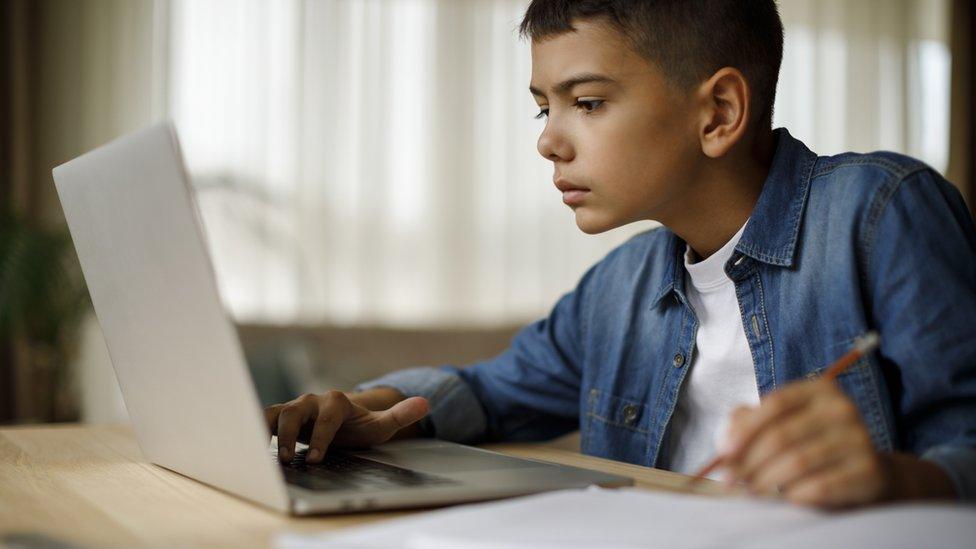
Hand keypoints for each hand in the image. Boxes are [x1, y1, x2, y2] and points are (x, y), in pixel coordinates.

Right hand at [264, 389, 428, 464]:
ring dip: (269, 432)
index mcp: (336, 401)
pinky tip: (248, 446)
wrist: (343, 421)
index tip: (317, 458)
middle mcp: (313, 401)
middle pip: (295, 411)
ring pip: (276, 413)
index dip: (322, 436)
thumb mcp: (382, 425)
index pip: (328, 416)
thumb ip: (400, 415)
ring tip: (269, 455)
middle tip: (288, 458)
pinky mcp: (281, 416)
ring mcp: (295, 407)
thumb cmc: (360, 426)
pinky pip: (263, 419)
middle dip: (290, 434)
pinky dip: (254, 429)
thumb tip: (426, 403)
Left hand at [721, 379, 887, 507]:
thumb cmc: (812, 443)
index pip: (776, 404)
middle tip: (730, 480)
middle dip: (749, 460)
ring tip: (750, 490)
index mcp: (819, 390)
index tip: (724, 452)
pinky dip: (795, 494)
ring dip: (766, 480)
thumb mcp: (784, 424)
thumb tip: (726, 441)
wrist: (866, 471)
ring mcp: (860, 439)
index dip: (745, 429)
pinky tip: (786, 497)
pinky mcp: (869, 470)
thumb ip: (750, 422)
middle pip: (782, 435)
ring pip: (798, 462)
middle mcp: (842, 409)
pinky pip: (821, 486)